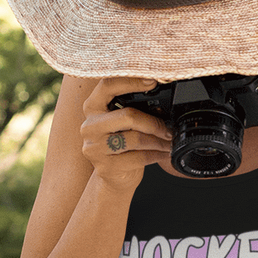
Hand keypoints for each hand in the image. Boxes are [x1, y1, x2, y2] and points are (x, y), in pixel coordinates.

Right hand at [80, 77, 172, 191]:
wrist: (114, 177)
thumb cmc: (120, 145)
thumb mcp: (122, 122)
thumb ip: (133, 109)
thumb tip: (161, 105)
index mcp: (92, 107)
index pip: (108, 86)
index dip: (131, 81)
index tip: (153, 81)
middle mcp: (89, 126)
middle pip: (128, 116)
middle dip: (154, 122)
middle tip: (168, 128)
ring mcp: (95, 148)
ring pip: (135, 138)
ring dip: (158, 141)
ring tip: (168, 141)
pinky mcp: (105, 166)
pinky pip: (138, 158)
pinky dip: (156, 155)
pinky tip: (163, 153)